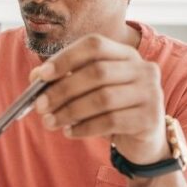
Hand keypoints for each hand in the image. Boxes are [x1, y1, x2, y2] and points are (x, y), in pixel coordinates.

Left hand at [30, 33, 168, 163]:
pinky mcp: (150, 118)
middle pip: (97, 72)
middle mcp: (143, 69)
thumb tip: (36, 77)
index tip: (41, 75)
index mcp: (126, 54)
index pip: (94, 45)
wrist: (143, 141)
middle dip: (62, 90)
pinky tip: (69, 132)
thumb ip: (65, 80)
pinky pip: (111, 121)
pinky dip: (84, 127)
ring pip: (103, 98)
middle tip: (40, 106)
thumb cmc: (111, 110)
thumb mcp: (89, 92)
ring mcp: (151, 93)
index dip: (66, 58)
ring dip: (70, 111)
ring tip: (50, 122)